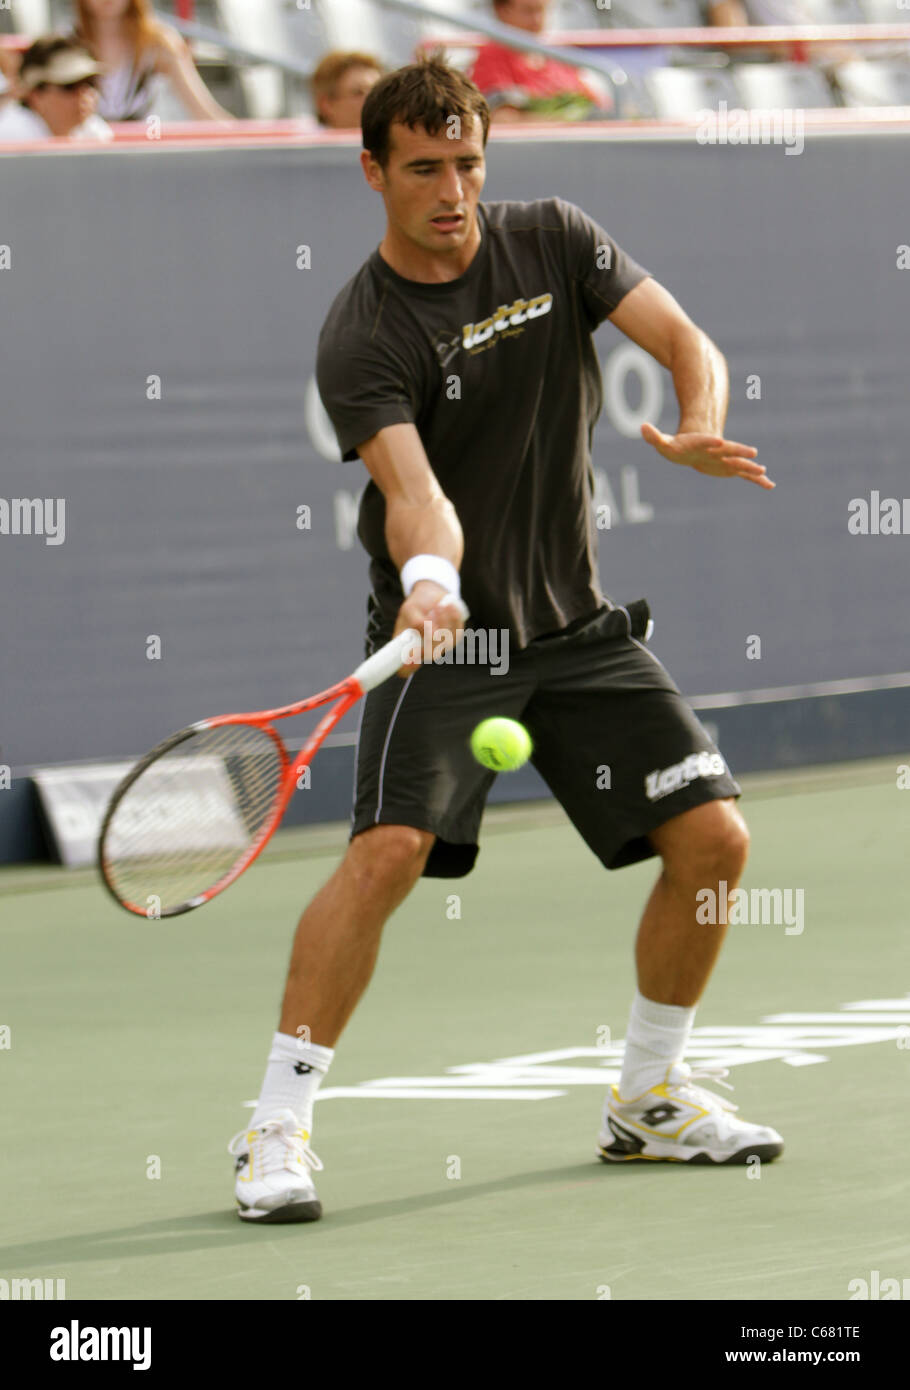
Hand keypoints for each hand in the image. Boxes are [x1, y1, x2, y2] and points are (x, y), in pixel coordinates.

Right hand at [393, 580, 467, 676]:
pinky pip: (457, 634)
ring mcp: (439, 646)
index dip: (407, 667)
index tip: (412, 654)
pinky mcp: (453, 638)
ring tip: (439, 606)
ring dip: (444, 622)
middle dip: (433, 634)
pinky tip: (449, 607)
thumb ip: (417, 623)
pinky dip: (455, 619)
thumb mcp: (410, 609)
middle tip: (431, 614)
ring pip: (446, 643)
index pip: (404, 669)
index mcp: (406, 647)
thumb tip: (431, 634)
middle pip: (431, 655)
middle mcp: (423, 650)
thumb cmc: (417, 604)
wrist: (430, 594)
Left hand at [640, 422, 774, 490]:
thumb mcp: (664, 443)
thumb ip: (654, 436)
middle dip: (739, 451)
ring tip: (762, 471)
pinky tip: (769, 485)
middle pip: (729, 450)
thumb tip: (642, 427)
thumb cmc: (679, 446)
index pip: (706, 441)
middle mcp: (717, 450)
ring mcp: (726, 459)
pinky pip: (745, 474)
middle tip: (753, 452)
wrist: (696, 447)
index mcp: (702, 443)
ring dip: (751, 467)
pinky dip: (757, 480)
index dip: (711, 441)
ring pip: (740, 463)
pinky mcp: (731, 468)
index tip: (718, 440)